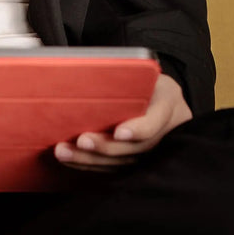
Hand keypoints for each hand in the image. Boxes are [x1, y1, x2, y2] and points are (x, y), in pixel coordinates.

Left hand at [54, 72, 191, 169]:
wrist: (155, 90)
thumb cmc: (140, 75)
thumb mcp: (140, 67)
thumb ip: (122, 74)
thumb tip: (86, 76)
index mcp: (169, 102)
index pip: (155, 121)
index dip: (139, 129)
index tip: (119, 132)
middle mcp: (166, 131)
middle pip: (136, 148)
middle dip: (106, 147)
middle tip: (81, 141)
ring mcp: (153, 149)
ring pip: (123, 161)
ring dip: (91, 159)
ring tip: (64, 152)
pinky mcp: (137, 159)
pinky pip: (114, 166)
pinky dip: (90, 164)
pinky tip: (69, 159)